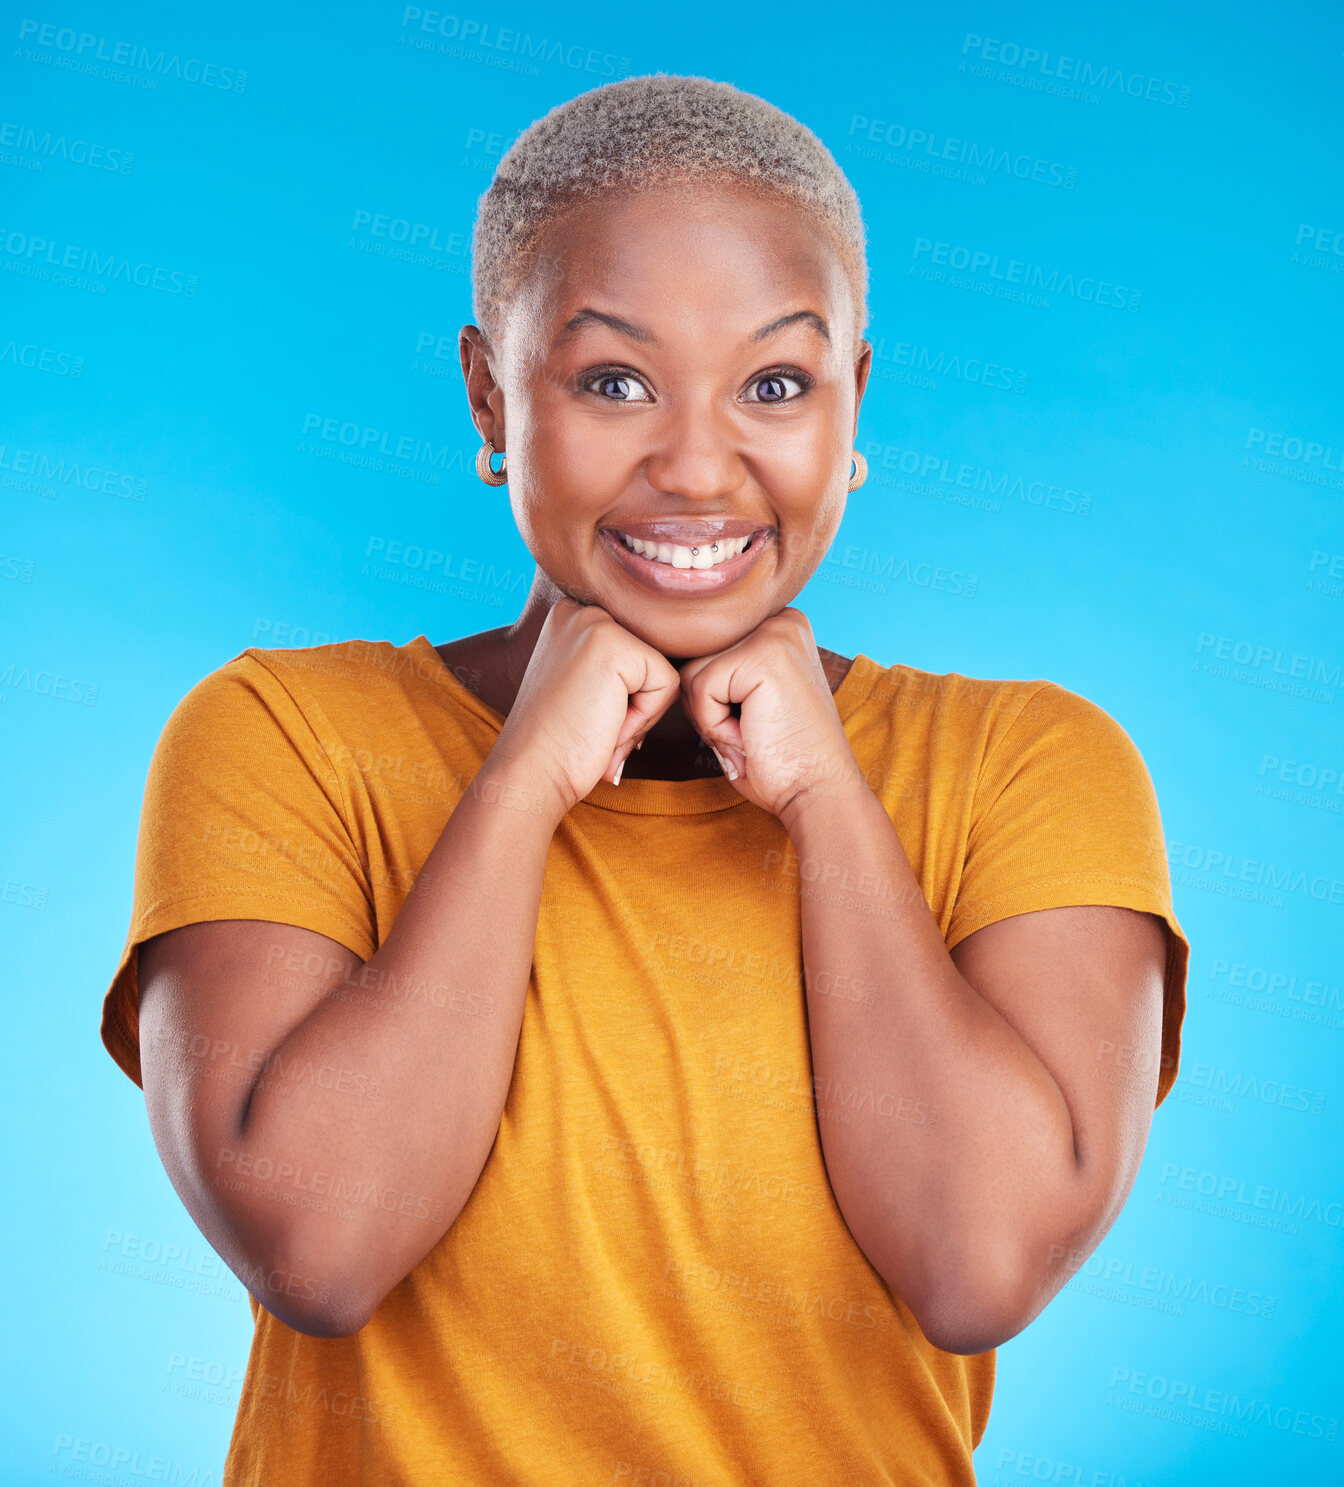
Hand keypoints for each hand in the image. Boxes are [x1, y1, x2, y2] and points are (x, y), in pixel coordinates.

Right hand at [489, 597, 681, 817]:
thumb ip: (619, 664)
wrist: (530, 772)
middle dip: (636, 702)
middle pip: (653, 658)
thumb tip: (679, 655)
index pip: (639, 650)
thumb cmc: (560, 742)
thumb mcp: (586, 686)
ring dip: (640, 712)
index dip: (626, 695)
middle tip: (592, 723)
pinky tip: (604, 724)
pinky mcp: (612, 645)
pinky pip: (666, 684)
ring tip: (597, 724)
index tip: (585, 713)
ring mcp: (594, 622)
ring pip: (662, 671)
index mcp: (572, 615)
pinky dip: (643, 717)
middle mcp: (580, 609)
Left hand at [677, 608, 862, 820]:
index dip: (712, 699)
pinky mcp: (764, 655)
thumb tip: (667, 652)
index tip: (752, 723)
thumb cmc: (779, 759)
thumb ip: (720, 669)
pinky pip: (700, 689)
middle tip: (752, 733)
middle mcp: (780, 619)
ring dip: (710, 717)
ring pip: (692, 673)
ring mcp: (775, 632)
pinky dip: (714, 726)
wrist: (818, 793)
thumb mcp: (746, 701)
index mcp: (778, 625)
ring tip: (752, 733)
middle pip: (695, 658)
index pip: (706, 651)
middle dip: (707, 707)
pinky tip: (751, 736)